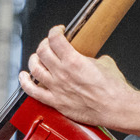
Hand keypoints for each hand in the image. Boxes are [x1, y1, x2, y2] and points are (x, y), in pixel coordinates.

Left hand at [18, 26, 139, 136]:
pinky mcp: (56, 102)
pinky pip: (33, 92)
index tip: (59, 31)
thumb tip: (89, 60)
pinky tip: (24, 77)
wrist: (116, 107)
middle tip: (49, 44)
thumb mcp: (105, 63)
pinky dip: (25, 82)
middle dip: (45, 44)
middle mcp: (62, 73)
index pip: (55, 38)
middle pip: (42, 51)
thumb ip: (91, 59)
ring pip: (35, 69)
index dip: (55, 31)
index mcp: (74, 60)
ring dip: (34, 60)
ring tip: (37, 58)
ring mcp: (57, 88)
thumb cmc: (113, 88)